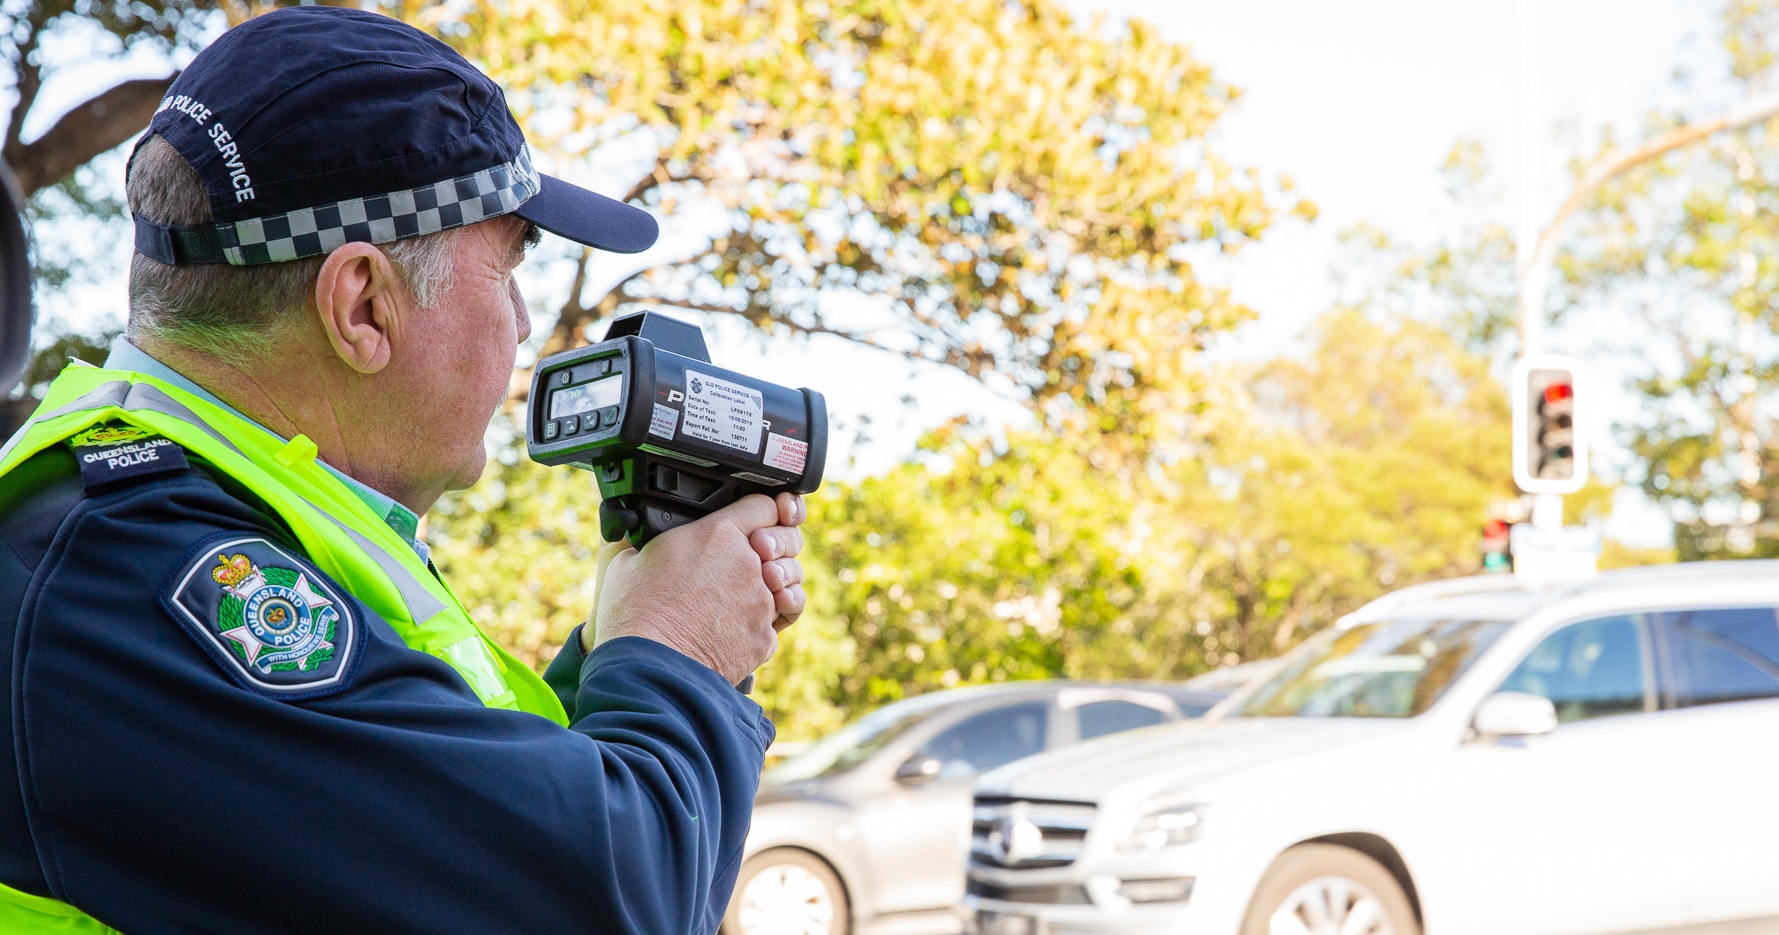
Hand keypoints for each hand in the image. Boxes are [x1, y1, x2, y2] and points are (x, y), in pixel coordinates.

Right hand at [587, 493, 805, 683]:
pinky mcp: (764, 638)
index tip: (756, 518)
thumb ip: (646, 538)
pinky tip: (738, 626)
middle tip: (759, 554)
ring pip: (788, 583)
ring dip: (775, 584)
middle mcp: (749, 564)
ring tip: (749, 592)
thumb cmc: (634, 616)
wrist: (648, 672)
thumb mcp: (626, 560)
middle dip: (778, 544)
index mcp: (718, 534)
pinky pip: (776, 622)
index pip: (762, 504)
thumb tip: (636, 531)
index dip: (761, 509)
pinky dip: (762, 623)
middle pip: (787, 541)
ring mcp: (761, 603)